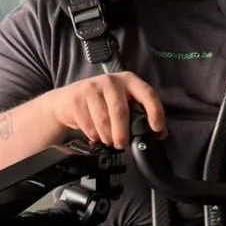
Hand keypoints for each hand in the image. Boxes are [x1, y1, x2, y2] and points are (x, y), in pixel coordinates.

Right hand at [48, 71, 165, 149]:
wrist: (67, 101)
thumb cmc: (100, 103)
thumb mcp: (122, 102)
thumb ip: (139, 114)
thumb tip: (159, 133)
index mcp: (128, 80)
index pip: (147, 94)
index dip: (155, 112)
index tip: (157, 129)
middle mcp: (111, 81)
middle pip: (120, 111)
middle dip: (122, 133)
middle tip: (122, 145)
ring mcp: (92, 88)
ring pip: (104, 121)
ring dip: (107, 136)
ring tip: (108, 139)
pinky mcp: (77, 99)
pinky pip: (89, 125)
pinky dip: (94, 135)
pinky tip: (95, 134)